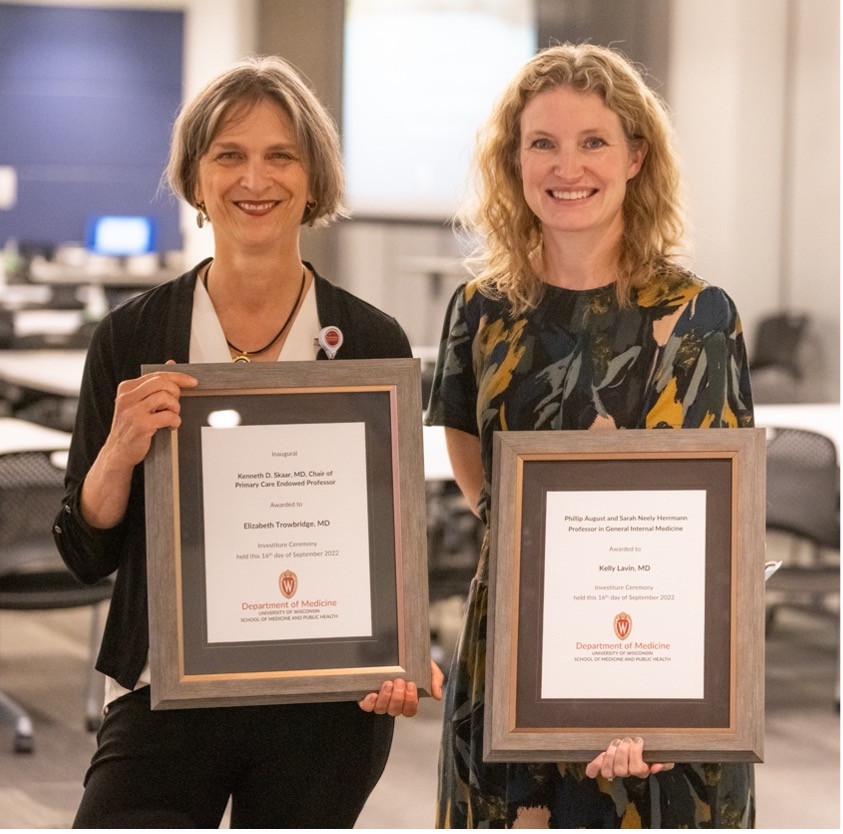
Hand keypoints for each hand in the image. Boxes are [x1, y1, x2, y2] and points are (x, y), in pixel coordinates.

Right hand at [80, 364, 196, 529]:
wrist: (118, 452)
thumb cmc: (131, 427)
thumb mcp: (138, 402)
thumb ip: (153, 385)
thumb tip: (171, 363)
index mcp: (126, 388)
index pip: (156, 375)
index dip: (178, 376)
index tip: (192, 382)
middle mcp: (127, 397)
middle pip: (162, 383)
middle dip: (176, 393)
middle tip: (176, 405)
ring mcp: (132, 411)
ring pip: (165, 397)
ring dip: (175, 408)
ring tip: (172, 416)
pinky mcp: (141, 425)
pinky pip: (168, 416)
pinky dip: (175, 421)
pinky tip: (171, 426)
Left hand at [357, 660, 443, 716]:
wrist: (394, 645)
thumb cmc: (412, 659)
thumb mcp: (427, 665)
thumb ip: (435, 679)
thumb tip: (437, 695)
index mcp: (408, 698)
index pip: (410, 710)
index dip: (411, 701)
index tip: (412, 685)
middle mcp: (393, 701)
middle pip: (396, 710)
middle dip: (399, 697)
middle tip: (400, 681)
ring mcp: (380, 699)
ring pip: (382, 709)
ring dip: (386, 697)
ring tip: (388, 682)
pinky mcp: (366, 695)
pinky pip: (367, 706)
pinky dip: (370, 702)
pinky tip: (373, 693)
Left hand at [585, 737, 673, 780]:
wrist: (643, 741)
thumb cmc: (653, 749)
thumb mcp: (664, 756)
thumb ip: (664, 763)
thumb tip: (656, 767)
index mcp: (641, 770)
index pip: (637, 769)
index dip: (635, 754)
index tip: (638, 740)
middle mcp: (627, 771)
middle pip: (621, 769)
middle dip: (622, 752)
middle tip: (626, 740)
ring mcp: (615, 767)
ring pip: (609, 770)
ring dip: (611, 754)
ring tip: (616, 742)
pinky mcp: (605, 761)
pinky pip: (597, 768)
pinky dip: (594, 767)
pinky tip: (591, 771)